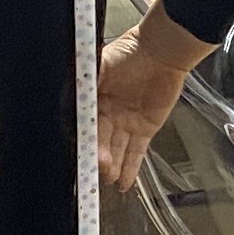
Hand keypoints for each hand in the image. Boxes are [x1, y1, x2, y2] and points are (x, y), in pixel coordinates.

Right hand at [94, 20, 214, 188]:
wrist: (162, 51)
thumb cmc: (131, 51)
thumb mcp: (101, 62)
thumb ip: (85, 76)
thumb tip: (70, 83)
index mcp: (91, 100)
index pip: (84, 126)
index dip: (84, 140)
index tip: (82, 152)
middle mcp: (105, 115)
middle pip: (100, 141)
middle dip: (99, 157)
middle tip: (99, 168)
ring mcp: (124, 124)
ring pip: (116, 150)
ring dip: (113, 165)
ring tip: (110, 178)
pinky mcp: (144, 130)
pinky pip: (136, 153)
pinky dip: (131, 168)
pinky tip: (123, 183)